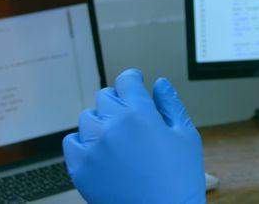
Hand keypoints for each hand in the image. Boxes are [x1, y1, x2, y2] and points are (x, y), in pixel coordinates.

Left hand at [63, 70, 204, 203]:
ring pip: (87, 118)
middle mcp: (112, 127)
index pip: (126, 81)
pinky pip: (72, 142)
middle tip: (129, 114)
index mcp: (140, 115)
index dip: (132, 78)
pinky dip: (83, 142)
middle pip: (105, 97)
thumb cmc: (179, 181)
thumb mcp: (186, 137)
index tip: (134, 81)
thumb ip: (171, 105)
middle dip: (118, 100)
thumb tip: (159, 84)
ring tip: (115, 135)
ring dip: (101, 120)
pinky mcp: (80, 168)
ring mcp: (93, 148)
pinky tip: (98, 149)